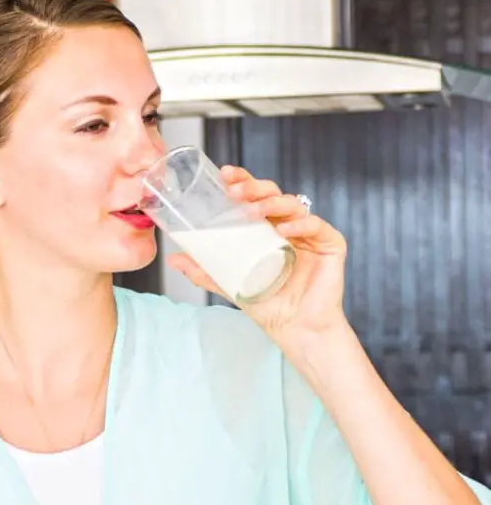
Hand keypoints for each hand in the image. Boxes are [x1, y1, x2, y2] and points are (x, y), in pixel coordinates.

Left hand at [166, 166, 348, 351]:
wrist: (294, 329)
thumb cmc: (267, 306)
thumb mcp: (229, 284)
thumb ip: (204, 271)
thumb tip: (173, 259)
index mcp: (268, 228)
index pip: (256, 196)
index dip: (243, 180)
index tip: (224, 175)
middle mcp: (289, 225)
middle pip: (273, 194)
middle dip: (253, 187)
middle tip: (234, 190)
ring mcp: (310, 233)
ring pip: (293, 205)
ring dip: (271, 203)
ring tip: (252, 211)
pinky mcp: (330, 244)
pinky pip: (317, 226)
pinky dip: (301, 223)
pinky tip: (284, 229)